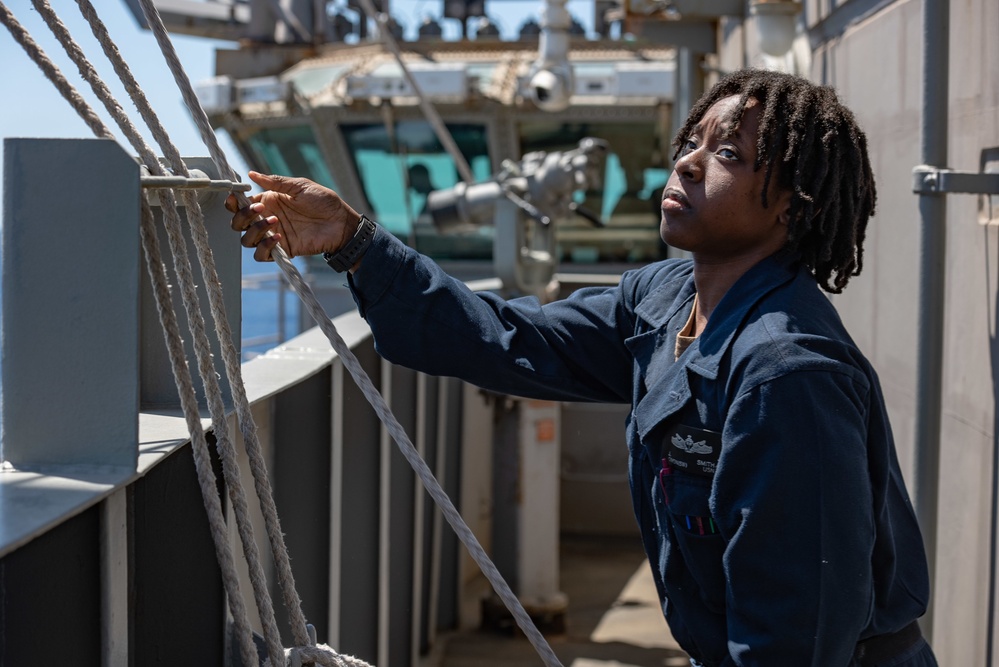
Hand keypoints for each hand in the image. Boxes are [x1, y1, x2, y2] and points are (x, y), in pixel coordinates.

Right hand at [227, 171, 360, 261]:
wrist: (341, 223)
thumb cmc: (324, 202)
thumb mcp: (299, 186)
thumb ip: (275, 182)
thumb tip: (252, 174)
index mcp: (269, 201)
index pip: (240, 204)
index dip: (233, 203)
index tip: (236, 199)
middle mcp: (267, 218)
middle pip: (238, 223)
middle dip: (243, 216)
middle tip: (260, 209)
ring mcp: (274, 235)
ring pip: (247, 240)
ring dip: (254, 231)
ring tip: (274, 221)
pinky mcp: (283, 250)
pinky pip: (262, 255)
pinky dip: (265, 247)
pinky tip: (278, 237)